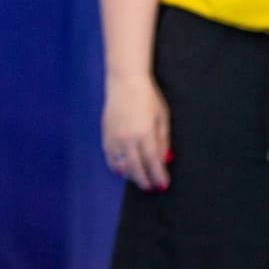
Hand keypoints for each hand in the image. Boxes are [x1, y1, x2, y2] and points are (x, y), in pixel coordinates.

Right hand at [102, 72, 169, 190]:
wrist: (125, 81)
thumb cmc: (147, 96)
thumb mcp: (162, 118)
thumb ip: (162, 141)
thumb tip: (163, 160)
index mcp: (144, 133)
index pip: (153, 162)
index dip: (158, 176)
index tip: (163, 184)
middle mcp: (127, 137)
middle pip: (136, 167)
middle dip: (144, 180)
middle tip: (151, 187)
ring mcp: (114, 136)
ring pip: (121, 164)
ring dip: (130, 175)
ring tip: (138, 179)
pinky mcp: (105, 133)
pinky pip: (110, 156)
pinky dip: (117, 165)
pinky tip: (123, 169)